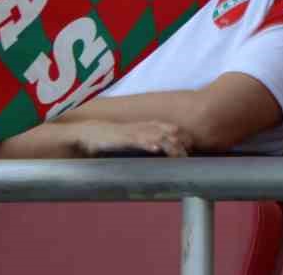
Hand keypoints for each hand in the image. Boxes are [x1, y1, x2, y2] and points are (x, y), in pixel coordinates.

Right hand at [72, 119, 190, 157]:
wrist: (90, 134)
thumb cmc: (114, 138)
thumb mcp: (134, 140)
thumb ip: (147, 143)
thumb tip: (161, 153)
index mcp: (147, 126)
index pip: (171, 129)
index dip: (183, 138)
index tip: (192, 149)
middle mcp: (144, 127)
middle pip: (168, 132)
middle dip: (180, 143)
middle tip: (188, 156)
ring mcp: (134, 132)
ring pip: (157, 135)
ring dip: (169, 144)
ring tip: (178, 154)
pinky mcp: (123, 138)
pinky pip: (138, 140)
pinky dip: (148, 143)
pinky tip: (156, 149)